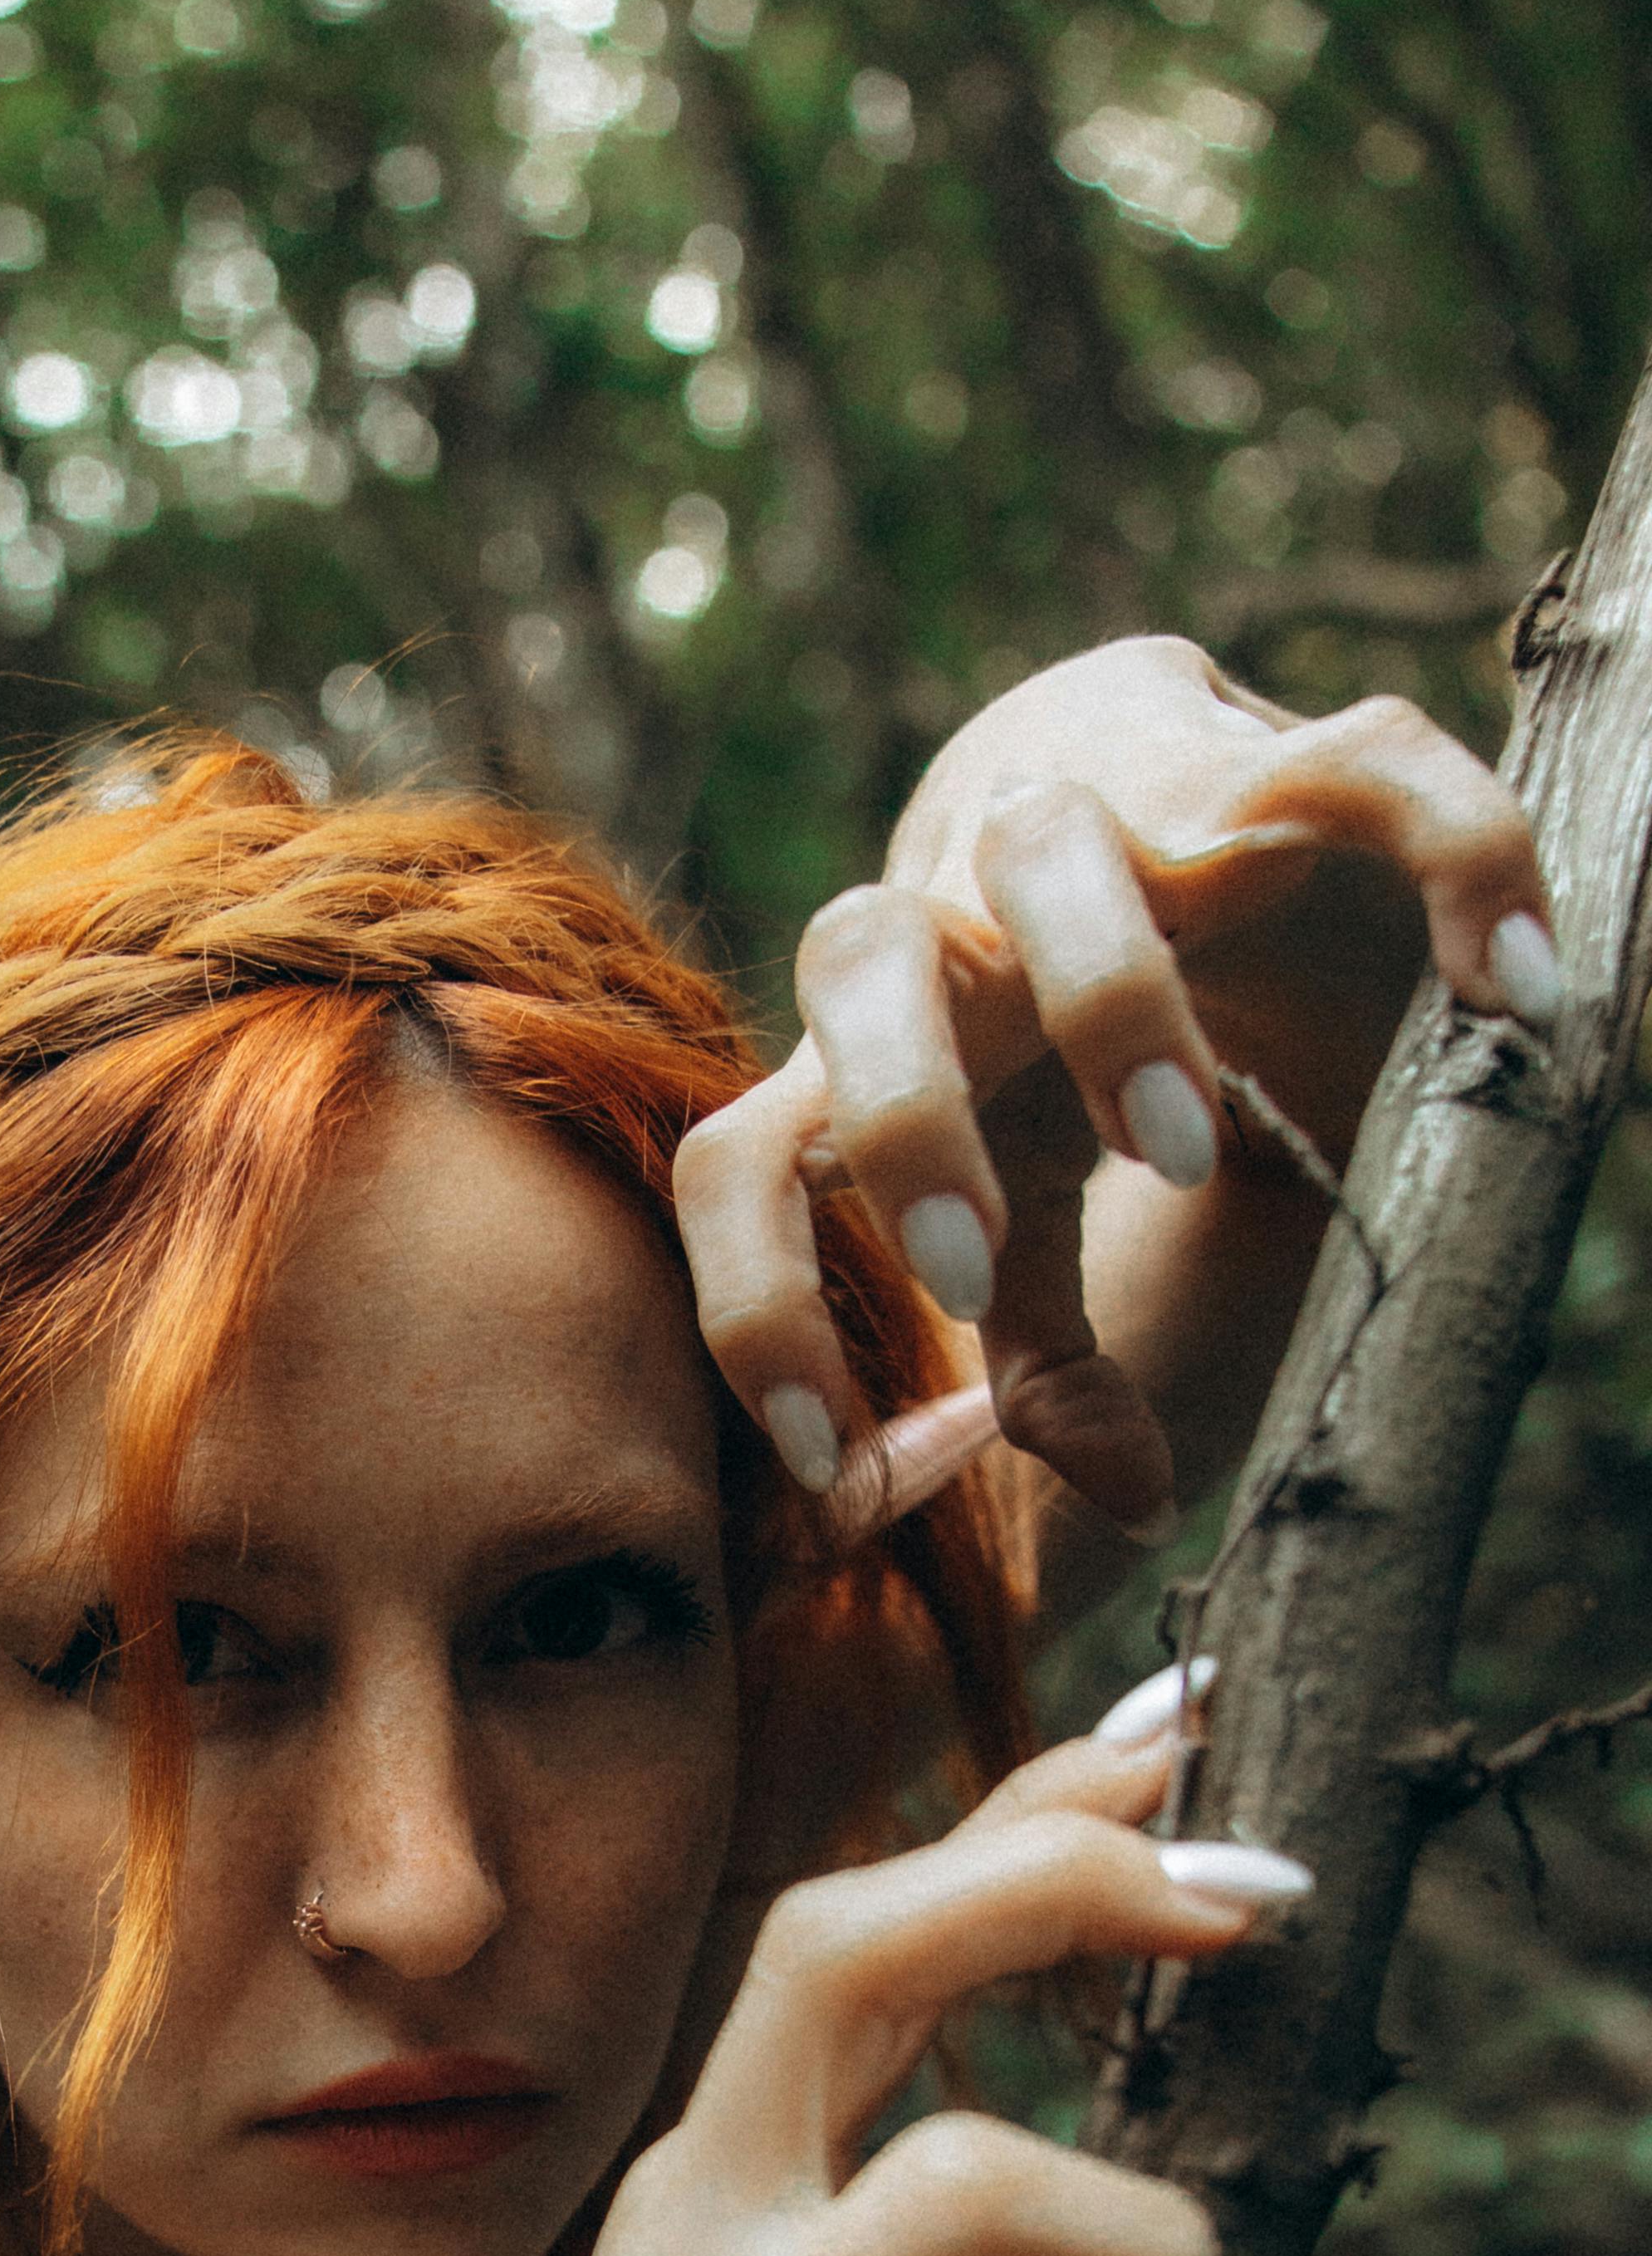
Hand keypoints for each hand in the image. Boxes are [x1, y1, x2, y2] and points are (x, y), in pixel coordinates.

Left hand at [673, 636, 1554, 1536]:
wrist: (1183, 807)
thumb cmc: (1068, 1054)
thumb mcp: (1050, 1211)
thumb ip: (1046, 1347)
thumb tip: (1124, 1498)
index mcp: (875, 1055)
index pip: (744, 1160)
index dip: (755, 1304)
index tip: (818, 1455)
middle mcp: (957, 919)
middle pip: (854, 961)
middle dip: (900, 1123)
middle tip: (971, 1263)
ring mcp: (1107, 817)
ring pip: (1051, 850)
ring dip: (1106, 1004)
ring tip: (1190, 1151)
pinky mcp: (1275, 757)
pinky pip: (1366, 766)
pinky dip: (1455, 863)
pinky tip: (1512, 991)